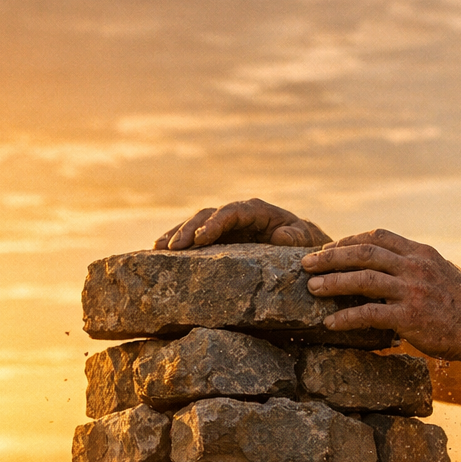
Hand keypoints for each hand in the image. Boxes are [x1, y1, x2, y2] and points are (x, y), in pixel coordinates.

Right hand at [154, 199, 331, 249]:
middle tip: (172, 247)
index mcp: (255, 210)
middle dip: (188, 230)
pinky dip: (178, 242)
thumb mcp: (303, 237)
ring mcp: (225, 225)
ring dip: (176, 235)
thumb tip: (280, 237)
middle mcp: (236, 214)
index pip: (231, 213)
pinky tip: (159, 251)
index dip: (215, 223)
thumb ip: (295, 236)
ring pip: (195, 224)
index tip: (202, 237)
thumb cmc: (302, 240)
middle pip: (207, 216)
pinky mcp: (218, 237)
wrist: (299, 244)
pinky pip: (195, 237)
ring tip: (157, 248)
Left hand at [302, 229, 460, 359]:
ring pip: (362, 280)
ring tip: (311, 288)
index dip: (349, 240)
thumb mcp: (444, 273)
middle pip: (364, 253)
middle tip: (307, 263)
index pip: (378, 236)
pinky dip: (346, 317)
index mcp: (421, 253)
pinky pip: (369, 314)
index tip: (329, 248)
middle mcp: (415, 267)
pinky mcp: (410, 317)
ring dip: (332, 282)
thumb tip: (392, 263)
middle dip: (331, 256)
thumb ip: (418, 265)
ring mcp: (413, 291)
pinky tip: (330, 323)